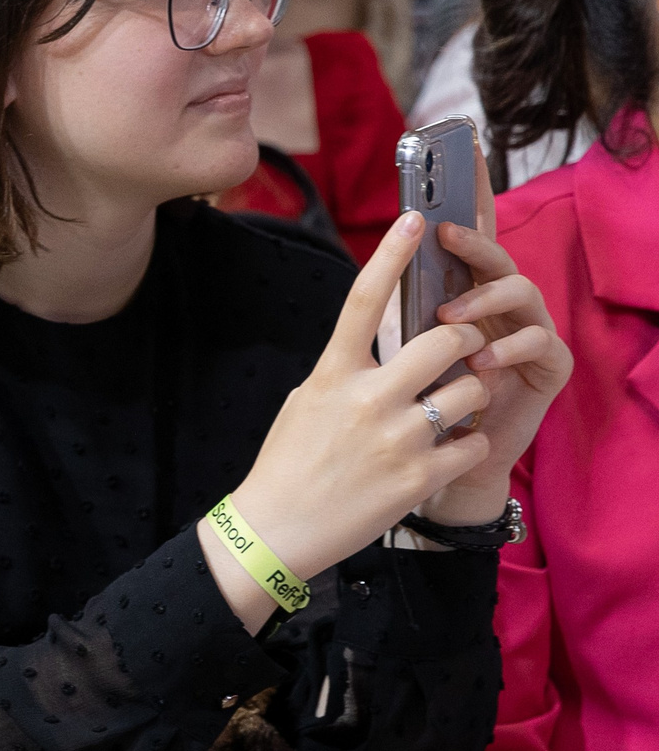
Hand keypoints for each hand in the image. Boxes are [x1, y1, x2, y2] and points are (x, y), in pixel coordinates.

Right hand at [223, 210, 502, 582]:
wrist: (276, 530)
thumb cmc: (288, 463)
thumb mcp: (306, 402)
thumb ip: (346, 369)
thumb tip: (384, 336)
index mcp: (333, 374)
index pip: (364, 301)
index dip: (392, 255)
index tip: (415, 220)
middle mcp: (367, 399)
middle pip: (445, 338)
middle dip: (464, 339)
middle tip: (458, 353)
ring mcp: (397, 438)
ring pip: (471, 389)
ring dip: (471, 397)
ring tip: (449, 415)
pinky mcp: (420, 477)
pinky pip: (474, 442)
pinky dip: (469, 447)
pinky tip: (444, 457)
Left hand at [428, 166, 570, 520]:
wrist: (429, 466)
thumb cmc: (411, 403)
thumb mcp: (395, 347)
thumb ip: (398, 303)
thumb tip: (387, 253)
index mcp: (464, 290)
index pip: (469, 233)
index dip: (471, 190)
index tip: (464, 145)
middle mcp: (501, 303)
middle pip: (495, 253)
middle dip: (472, 239)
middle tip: (441, 234)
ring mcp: (529, 331)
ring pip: (520, 290)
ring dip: (483, 299)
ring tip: (450, 319)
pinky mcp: (549, 367)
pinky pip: (539, 342)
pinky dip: (507, 347)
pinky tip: (479, 361)